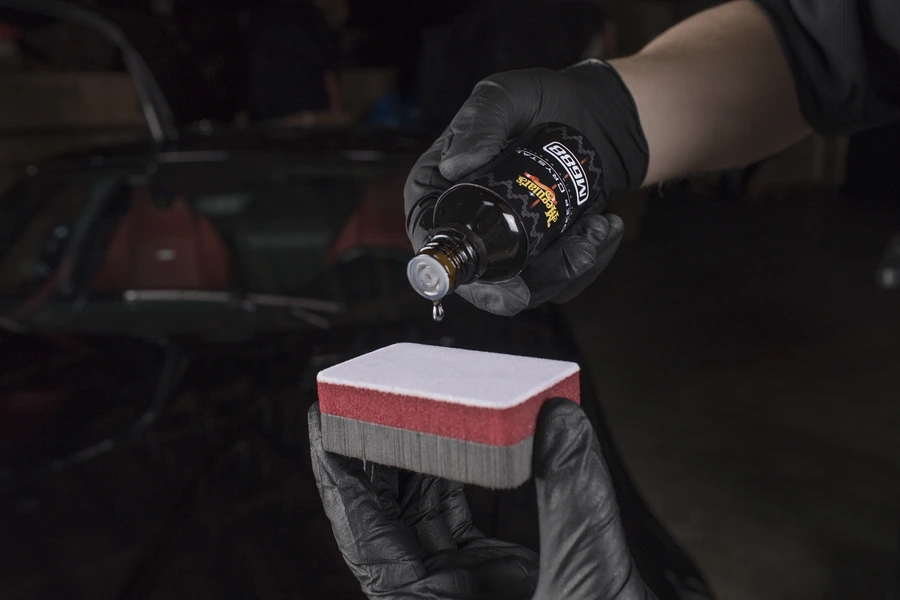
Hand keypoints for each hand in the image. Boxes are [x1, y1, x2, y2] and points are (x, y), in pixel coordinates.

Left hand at [308, 398, 655, 599]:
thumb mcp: (587, 583)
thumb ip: (574, 500)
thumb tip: (559, 419)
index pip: (362, 533)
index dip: (337, 474)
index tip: (319, 420)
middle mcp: (433, 598)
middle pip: (382, 516)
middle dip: (373, 454)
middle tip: (367, 396)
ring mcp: (457, 589)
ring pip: (415, 514)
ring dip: (412, 459)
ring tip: (408, 406)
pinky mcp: (485, 578)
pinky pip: (450, 517)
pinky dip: (451, 475)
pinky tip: (455, 441)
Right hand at [404, 61, 647, 315]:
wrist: (589, 115)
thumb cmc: (538, 102)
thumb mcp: (505, 97)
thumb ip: (481, 121)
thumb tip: (454, 167)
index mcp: (439, 194)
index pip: (435, 246)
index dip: (464, 277)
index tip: (508, 288)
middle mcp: (468, 226)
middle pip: (488, 279)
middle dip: (536, 280)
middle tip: (577, 254)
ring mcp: (506, 244)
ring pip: (530, 284)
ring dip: (569, 267)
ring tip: (597, 227)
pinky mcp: (542, 254)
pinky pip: (563, 276)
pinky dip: (590, 258)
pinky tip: (606, 226)